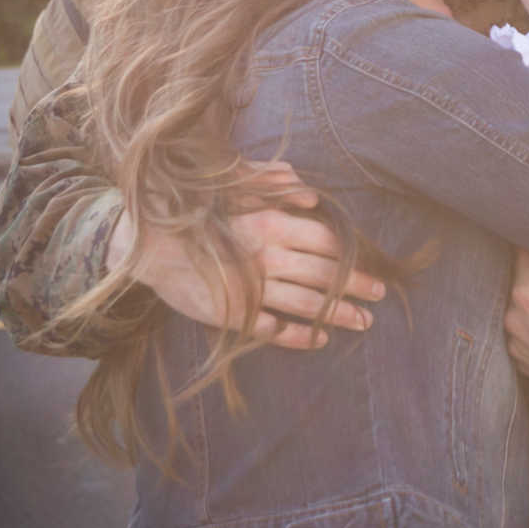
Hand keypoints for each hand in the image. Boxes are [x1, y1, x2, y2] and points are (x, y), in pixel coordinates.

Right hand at [107, 165, 384, 347]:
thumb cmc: (195, 216)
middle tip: (380, 296)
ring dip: (340, 314)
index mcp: (269, 224)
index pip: (325, 240)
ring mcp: (253, 288)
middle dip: (357, 286)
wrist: (147, 248)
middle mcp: (266, 256)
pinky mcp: (236, 314)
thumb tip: (310, 192)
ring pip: (308, 303)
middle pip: (325, 273)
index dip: (352, 254)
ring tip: (364, 322)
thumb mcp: (235, 194)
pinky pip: (277, 329)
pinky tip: (319, 339)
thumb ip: (272, 188)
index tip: (372, 263)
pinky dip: (301, 336)